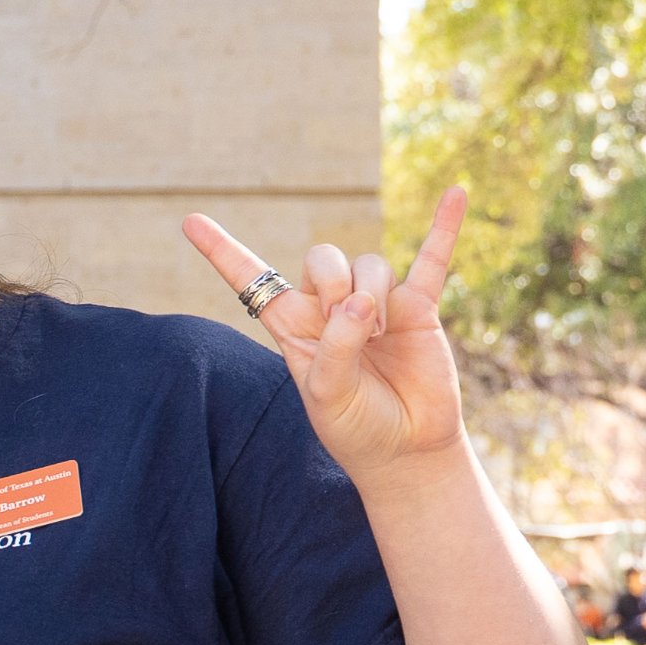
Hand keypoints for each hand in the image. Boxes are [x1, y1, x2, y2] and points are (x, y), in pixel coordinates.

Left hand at [183, 186, 468, 478]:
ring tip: (380, 340)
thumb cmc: (355, 426)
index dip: (222, 252)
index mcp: (293, 326)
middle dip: (333, 284)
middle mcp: (331, 308)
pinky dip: (444, 227)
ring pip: (370, 264)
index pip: (252, 280)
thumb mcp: (326, 394)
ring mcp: (376, 303)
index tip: (189, 222)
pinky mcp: (419, 308)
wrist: (405, 450)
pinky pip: (432, 259)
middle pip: (323, 258)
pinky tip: (456, 194)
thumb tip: (364, 300)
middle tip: (348, 325)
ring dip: (374, 299)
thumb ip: (336, 346)